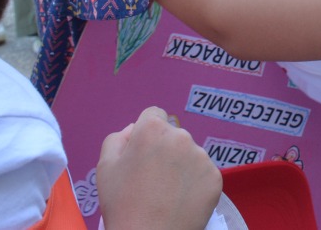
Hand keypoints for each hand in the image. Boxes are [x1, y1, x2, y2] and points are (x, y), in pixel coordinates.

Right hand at [96, 106, 221, 229]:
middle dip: (165, 150)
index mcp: (152, 130)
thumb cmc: (122, 205)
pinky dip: (194, 184)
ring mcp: (201, 157)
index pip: (154, 115)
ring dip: (181, 166)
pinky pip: (203, 173)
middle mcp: (181, 136)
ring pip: (190, 154)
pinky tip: (181, 200)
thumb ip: (118, 138)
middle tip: (153, 179)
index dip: (146, 134)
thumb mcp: (105, 167)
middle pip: (173, 135)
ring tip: (167, 193)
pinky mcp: (215, 177)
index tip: (143, 154)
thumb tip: (135, 129)